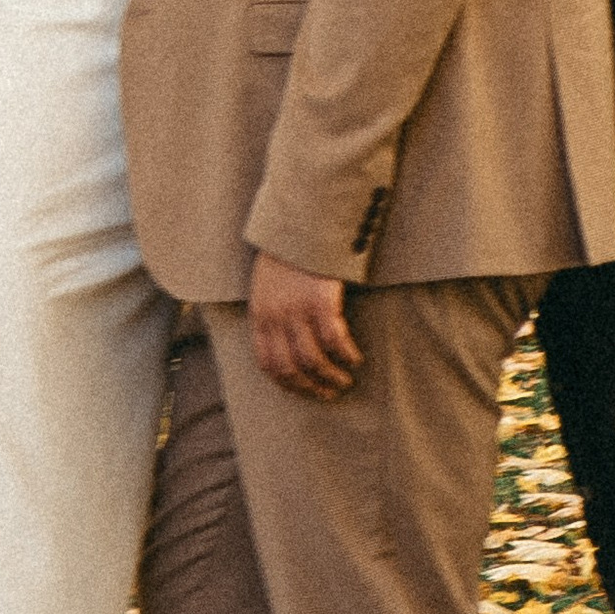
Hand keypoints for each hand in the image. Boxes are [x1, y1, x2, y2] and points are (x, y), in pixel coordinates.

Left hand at [249, 251, 361, 397]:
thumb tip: (286, 343)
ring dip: (331, 376)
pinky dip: (346, 354)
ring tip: (345, 381)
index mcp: (260, 314)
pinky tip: (355, 358)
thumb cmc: (287, 252)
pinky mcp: (321, 300)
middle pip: (290, 367)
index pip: (268, 363)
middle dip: (311, 387)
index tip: (305, 391)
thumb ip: (272, 312)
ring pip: (313, 359)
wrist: (300, 220)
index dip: (288, 383)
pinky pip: (335, 339)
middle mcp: (275, 316)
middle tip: (329, 393)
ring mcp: (297, 309)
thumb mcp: (266, 285)